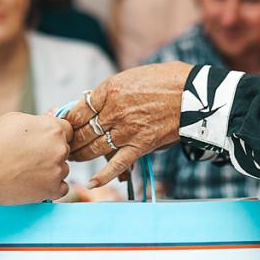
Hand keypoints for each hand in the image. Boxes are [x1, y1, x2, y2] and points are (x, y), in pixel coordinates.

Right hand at [0, 113, 70, 206]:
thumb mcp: (13, 119)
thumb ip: (36, 121)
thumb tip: (47, 121)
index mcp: (52, 128)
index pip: (67, 129)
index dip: (54, 134)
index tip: (43, 140)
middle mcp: (59, 149)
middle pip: (64, 149)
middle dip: (51, 151)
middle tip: (30, 156)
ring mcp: (57, 171)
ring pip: (63, 168)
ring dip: (51, 169)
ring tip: (27, 170)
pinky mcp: (52, 190)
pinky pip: (61, 187)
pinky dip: (51, 187)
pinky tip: (34, 182)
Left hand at [64, 61, 189, 187]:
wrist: (194, 94)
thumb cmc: (166, 80)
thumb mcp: (131, 76)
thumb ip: (111, 91)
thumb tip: (94, 102)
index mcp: (109, 90)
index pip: (78, 110)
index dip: (68, 121)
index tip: (65, 127)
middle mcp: (114, 111)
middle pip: (83, 131)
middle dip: (71, 141)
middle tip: (65, 146)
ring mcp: (126, 130)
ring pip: (94, 148)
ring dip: (81, 156)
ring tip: (73, 159)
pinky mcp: (140, 146)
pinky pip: (117, 165)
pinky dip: (103, 176)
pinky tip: (91, 183)